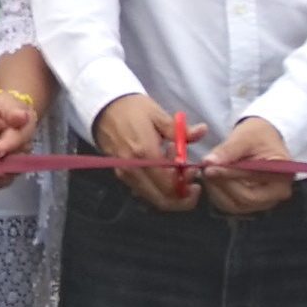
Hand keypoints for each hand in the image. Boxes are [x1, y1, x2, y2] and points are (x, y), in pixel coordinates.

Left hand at [0, 88, 40, 196]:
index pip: (17, 140)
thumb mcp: (4, 106)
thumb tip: (21, 117)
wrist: (5, 116)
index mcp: (24, 132)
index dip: (7, 146)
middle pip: (13, 165)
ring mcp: (11, 162)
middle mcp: (21, 152)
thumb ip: (11, 113)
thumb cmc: (4, 109)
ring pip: (4, 177)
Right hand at [90, 91, 202, 211]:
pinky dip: (158, 187)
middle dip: (181, 197)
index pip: (169, 186)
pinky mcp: (121, 175)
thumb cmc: (133, 109)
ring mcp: (125, 175)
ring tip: (177, 171)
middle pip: (162, 200)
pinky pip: (144, 191)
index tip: (195, 172)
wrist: (104, 107)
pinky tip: (163, 170)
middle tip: (192, 182)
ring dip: (169, 192)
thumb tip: (202, 131)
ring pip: (153, 198)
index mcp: (145, 154)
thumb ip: (181, 130)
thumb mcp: (158, 115)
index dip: (186, 186)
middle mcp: (134, 170)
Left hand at [202, 115, 295, 217]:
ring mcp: (263, 202)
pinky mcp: (250, 204)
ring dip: (217, 190)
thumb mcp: (245, 137)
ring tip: (207, 171)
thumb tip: (209, 162)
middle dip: (223, 184)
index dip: (230, 175)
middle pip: (245, 199)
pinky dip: (217, 194)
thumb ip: (228, 150)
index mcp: (283, 175)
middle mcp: (277, 194)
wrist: (262, 140)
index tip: (210, 167)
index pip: (254, 181)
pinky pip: (230, 205)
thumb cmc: (258, 136)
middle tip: (206, 170)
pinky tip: (211, 179)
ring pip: (235, 205)